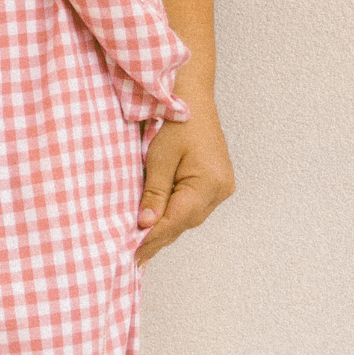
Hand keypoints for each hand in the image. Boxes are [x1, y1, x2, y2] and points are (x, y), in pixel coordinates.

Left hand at [135, 102, 234, 266]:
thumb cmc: (175, 121)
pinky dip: (174, 217)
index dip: (152, 238)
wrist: (193, 97)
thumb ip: (154, 192)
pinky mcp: (216, 185)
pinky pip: (192, 208)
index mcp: (209, 183)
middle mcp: (220, 190)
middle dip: (157, 239)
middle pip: (183, 223)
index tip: (132, 254)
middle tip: (132, 258)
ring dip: (166, 230)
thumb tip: (146, 225)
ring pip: (188, 218)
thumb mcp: (159, 156)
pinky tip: (158, 227)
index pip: (175, 220)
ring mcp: (221, 188)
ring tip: (142, 248)